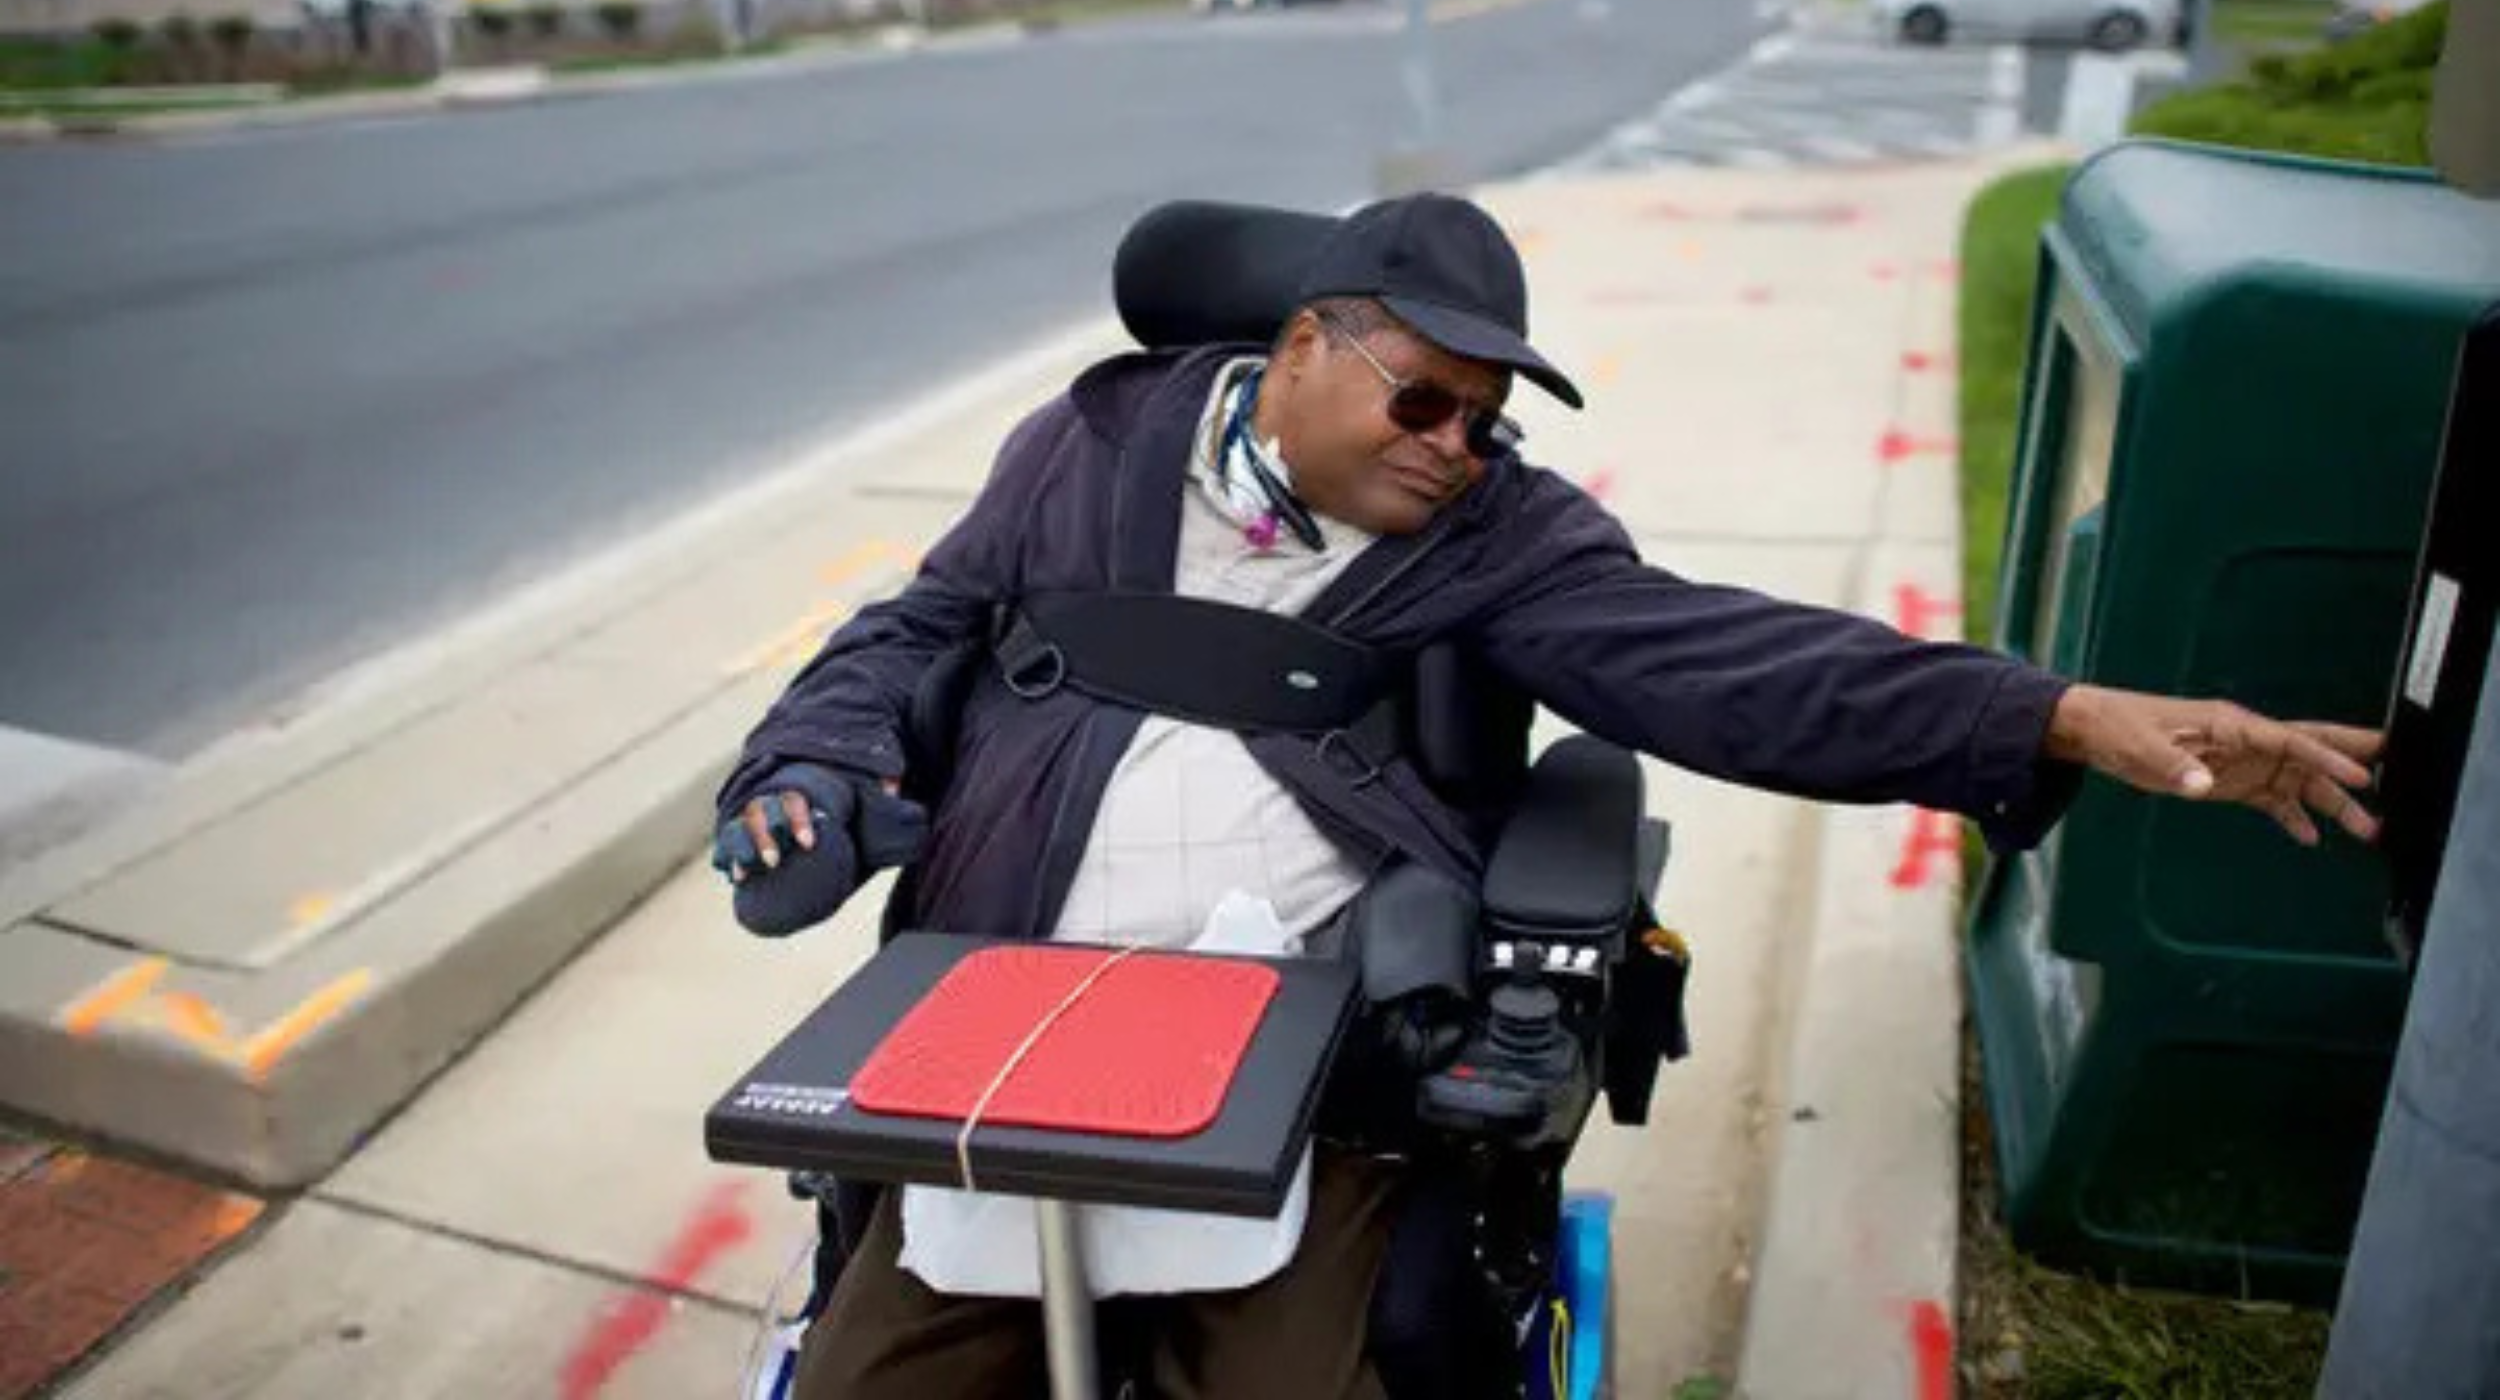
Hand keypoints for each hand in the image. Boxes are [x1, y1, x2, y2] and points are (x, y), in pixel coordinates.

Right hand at [713, 766, 919, 883]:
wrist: (809, 795)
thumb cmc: (837, 796)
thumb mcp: (859, 791)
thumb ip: (876, 786)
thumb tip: (894, 787)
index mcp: (799, 790)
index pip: (794, 800)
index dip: (799, 819)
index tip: (809, 843)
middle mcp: (771, 799)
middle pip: (761, 811)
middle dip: (765, 835)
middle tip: (775, 861)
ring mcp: (752, 816)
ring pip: (740, 825)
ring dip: (743, 846)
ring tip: (748, 872)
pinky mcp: (740, 833)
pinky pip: (728, 841)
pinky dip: (728, 856)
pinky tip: (732, 876)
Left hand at [2044, 684, 2382, 846]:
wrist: (2097, 733)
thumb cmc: (2121, 729)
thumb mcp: (2144, 748)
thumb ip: (2176, 768)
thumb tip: (2201, 784)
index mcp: (2232, 725)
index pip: (2290, 740)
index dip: (2326, 758)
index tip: (2360, 774)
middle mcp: (2247, 742)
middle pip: (2310, 750)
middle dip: (2351, 764)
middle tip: (2395, 776)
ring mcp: (2242, 761)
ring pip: (2299, 781)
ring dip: (2331, 804)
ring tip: (2367, 830)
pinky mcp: (2230, 781)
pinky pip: (2271, 799)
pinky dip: (2292, 817)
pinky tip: (2312, 838)